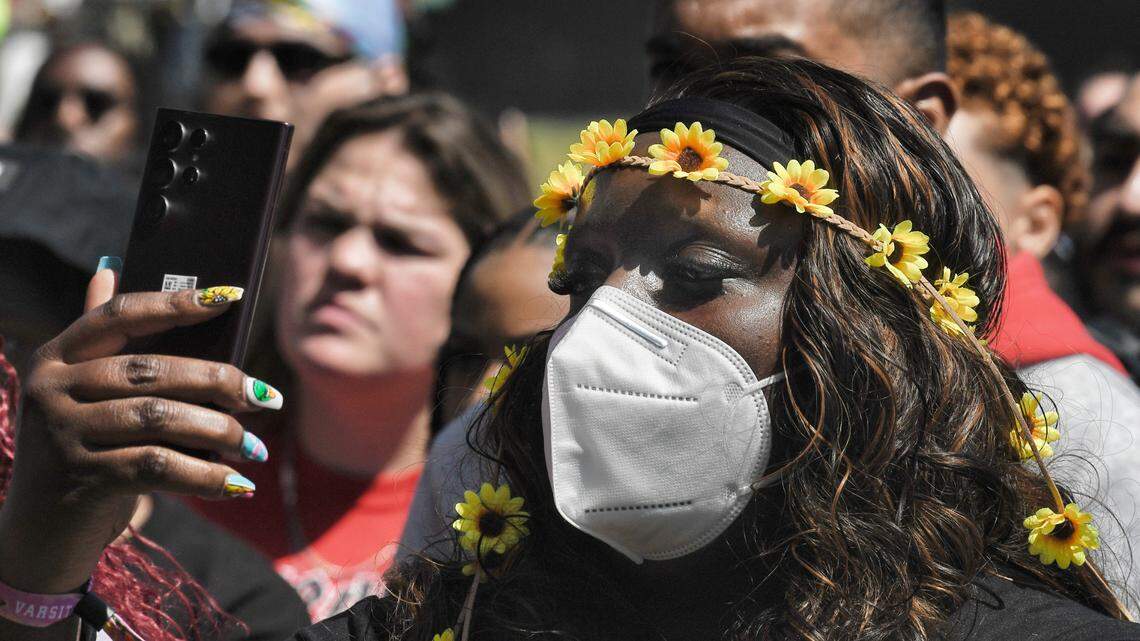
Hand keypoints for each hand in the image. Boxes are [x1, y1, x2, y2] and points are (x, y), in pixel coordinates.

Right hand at [0, 267, 279, 593]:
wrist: (38, 533)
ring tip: (256, 447)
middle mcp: (52, 389)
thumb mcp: (82, 394)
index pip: (121, 315)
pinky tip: (237, 483)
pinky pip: (158, 467)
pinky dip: (206, 476)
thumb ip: (101, 338)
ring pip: (160, 417)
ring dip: (221, 432)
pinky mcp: (82, 478)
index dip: (178, 303)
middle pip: (152, 369)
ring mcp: (63, 434)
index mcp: (57, 357)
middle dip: (219, 382)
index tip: (232, 297)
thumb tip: (109, 267)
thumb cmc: (80, 450)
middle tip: (266, 398)